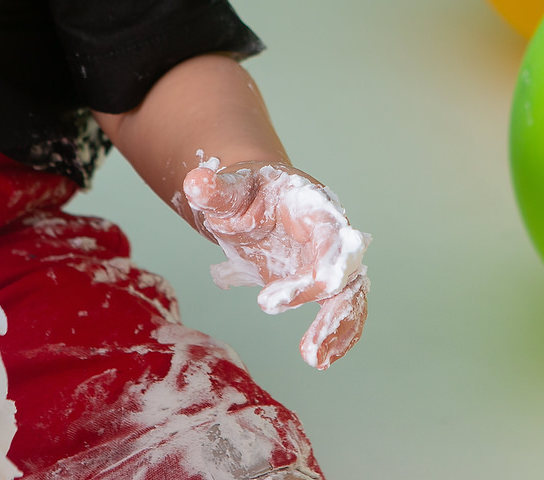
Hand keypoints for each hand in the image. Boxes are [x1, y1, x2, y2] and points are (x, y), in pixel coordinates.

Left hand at [183, 161, 370, 369]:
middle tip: (308, 348)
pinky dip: (338, 334)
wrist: (256, 199)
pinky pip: (343, 308)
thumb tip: (194, 183)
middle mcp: (332, 232)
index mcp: (312, 204)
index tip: (271, 303)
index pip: (327, 236)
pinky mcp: (326, 282)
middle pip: (345, 271)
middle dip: (332, 310)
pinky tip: (323, 359)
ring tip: (316, 360)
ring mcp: (331, 258)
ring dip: (339, 329)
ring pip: (350, 295)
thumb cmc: (244, 193)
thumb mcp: (227, 192)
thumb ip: (214, 191)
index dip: (312, 271)